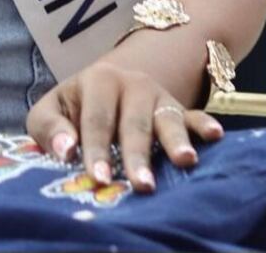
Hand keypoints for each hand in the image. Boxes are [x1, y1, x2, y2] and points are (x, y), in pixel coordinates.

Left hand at [27, 43, 222, 192]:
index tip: (99, 178)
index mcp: (97, 81)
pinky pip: (193, 114)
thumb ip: (50, 128)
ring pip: (166, 118)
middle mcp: (131, 85)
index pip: (96, 120)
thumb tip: (65, 150)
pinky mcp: (177, 107)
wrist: (110, 81)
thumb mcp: (52, 108)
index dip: (96, 150)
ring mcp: (158, 95)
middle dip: (137, 155)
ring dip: (175, 140)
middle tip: (142, 185)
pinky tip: (215, 135)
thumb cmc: (75, 106)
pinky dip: (204, 124)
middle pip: (134, 123)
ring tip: (185, 161)